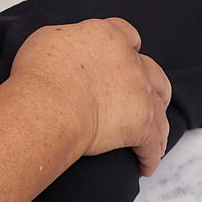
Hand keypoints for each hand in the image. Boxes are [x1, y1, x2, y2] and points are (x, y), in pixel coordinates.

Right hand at [10, 18, 171, 177]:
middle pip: (154, 72)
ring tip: (155, 140)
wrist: (50, 104)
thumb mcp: (49, 38)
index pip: (128, 35)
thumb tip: (71, 49)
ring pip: (161, 110)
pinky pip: (153, 145)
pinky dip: (151, 156)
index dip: (129, 46)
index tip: (127, 55)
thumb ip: (70, 39)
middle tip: (148, 99)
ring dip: (159, 124)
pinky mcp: (142, 126)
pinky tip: (145, 167)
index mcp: (109, 36)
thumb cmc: (41, 72)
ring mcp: (141, 94)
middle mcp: (131, 61)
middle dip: (153, 86)